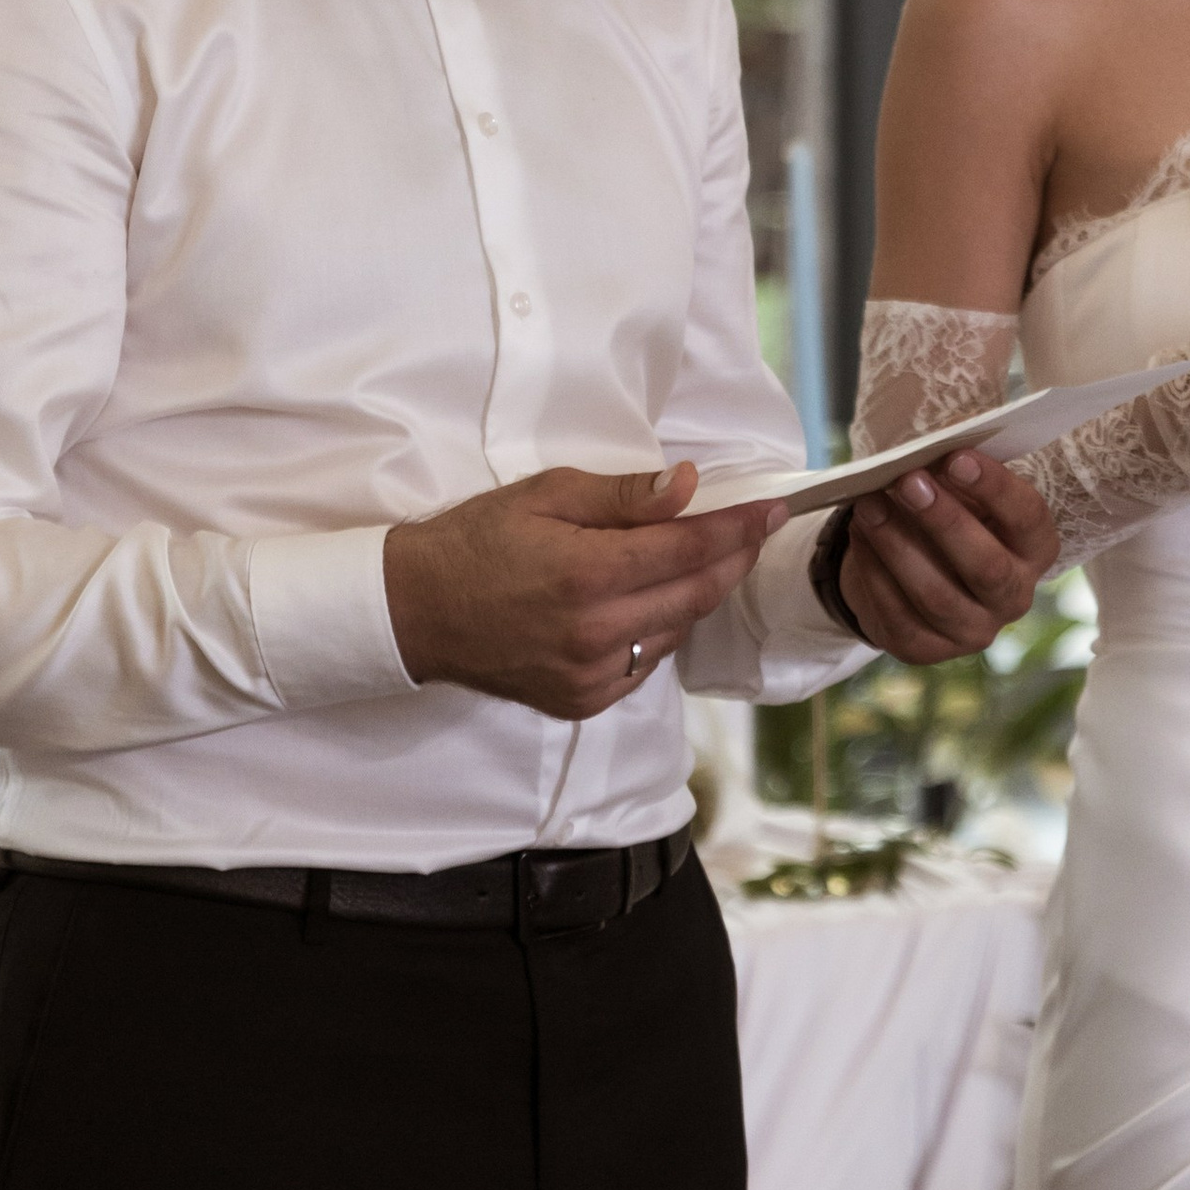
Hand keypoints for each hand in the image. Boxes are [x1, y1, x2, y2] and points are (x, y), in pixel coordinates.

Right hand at [382, 464, 783, 717]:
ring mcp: (591, 676)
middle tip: (755, 529)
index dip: (739, 527)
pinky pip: (645, 663)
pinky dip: (661, 629)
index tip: (774, 509)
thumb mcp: (545, 495)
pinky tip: (652, 602)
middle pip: (696, 595)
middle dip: (734, 558)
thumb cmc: (477, 541)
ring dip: (698, 594)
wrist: (416, 611)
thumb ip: (624, 496)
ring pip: (676, 631)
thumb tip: (689, 487)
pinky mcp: (582, 702)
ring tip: (702, 558)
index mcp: (587, 573)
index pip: (689, 549)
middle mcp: (596, 632)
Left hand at [841, 446, 1059, 661]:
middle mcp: (1014, 597)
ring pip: (936, 596)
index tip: (956, 458)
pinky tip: (860, 537)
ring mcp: (973, 630)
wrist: (913, 566)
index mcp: (1034, 549)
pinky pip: (898, 616)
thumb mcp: (962, 490)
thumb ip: (955, 474)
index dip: (995, 488)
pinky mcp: (927, 649)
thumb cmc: (948, 514)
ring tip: (869, 505)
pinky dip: (874, 573)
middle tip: (907, 482)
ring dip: (897, 546)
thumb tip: (926, 454)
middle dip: (944, 521)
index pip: (1027, 518)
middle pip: (987, 566)